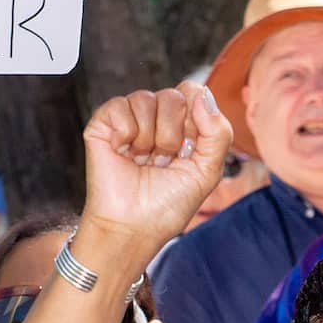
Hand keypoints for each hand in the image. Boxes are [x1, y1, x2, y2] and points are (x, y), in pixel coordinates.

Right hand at [78, 83, 232, 267]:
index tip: (187, 150)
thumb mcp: (208, 171)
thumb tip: (202, 94)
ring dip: (148, 138)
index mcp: (184, 127)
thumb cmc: (167, 206)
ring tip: (142, 160)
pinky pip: (119, 105)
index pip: (194, 94)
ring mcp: (130, 119)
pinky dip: (125, 133)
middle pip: (173, 95)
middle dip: (171, 134)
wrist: (133, 228)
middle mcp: (157, 119)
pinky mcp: (103, 124)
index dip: (195, 119)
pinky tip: (123, 152)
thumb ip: (218, 132)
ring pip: (145, 98)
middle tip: (162, 161)